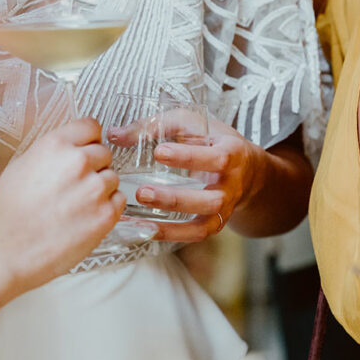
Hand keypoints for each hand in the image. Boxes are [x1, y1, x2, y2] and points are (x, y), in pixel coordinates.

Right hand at [0, 118, 124, 296]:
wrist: (6, 253)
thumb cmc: (8, 214)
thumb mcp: (22, 167)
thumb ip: (52, 153)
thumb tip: (71, 148)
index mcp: (55, 145)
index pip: (91, 126)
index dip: (89, 140)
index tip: (87, 148)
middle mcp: (78, 162)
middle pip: (104, 153)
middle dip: (94, 167)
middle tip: (76, 186)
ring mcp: (95, 188)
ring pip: (113, 177)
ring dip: (101, 188)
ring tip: (77, 205)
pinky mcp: (106, 215)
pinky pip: (119, 200)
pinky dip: (108, 207)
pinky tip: (86, 217)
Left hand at [132, 118, 258, 242]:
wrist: (245, 169)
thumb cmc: (210, 140)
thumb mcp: (188, 124)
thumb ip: (154, 127)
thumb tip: (114, 135)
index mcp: (232, 152)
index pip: (216, 157)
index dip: (188, 157)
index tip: (160, 153)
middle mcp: (233, 185)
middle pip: (211, 198)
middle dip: (176, 198)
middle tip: (142, 192)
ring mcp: (225, 208)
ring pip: (205, 222)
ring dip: (172, 222)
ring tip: (139, 213)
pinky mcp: (215, 223)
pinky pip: (196, 235)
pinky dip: (172, 235)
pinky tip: (146, 230)